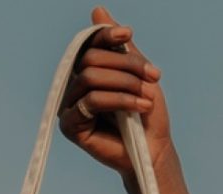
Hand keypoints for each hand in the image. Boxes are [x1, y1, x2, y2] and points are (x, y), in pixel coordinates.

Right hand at [58, 6, 173, 177]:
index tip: (128, 35)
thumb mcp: (137, 72)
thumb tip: (97, 10)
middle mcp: (74, 87)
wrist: (153, 150)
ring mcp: (69, 106)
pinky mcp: (70, 126)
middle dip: (126, 66)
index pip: (89, 44)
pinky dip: (119, 100)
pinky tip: (140, 108)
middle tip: (153, 78)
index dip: (105, 35)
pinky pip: (91, 101)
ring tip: (147, 98)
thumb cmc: (146, 114)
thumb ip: (118, 46)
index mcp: (87, 72)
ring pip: (90, 78)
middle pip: (90, 59)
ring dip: (125, 84)